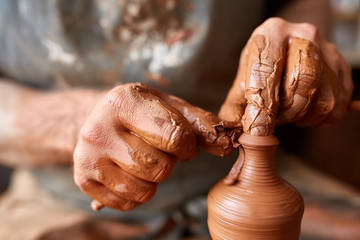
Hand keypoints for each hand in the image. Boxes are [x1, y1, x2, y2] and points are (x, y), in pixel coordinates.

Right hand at [73, 83, 237, 210]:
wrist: (96, 117)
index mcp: (123, 102)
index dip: (189, 145)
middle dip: (170, 162)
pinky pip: (127, 204)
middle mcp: (99, 129)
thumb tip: (227, 144)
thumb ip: (200, 123)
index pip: (174, 136)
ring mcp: (87, 157)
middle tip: (160, 150)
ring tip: (145, 160)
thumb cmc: (140, 112)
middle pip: (159, 167)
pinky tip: (131, 173)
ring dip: (154, 180)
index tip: (184, 142)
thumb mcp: (168, 106)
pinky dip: (138, 193)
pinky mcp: (83, 180)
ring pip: (144, 190)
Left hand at [219, 18, 352, 133]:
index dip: (262, 104)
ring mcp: (328, 51)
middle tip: (275, 119)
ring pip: (322, 98)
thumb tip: (230, 129)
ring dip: (302, 118)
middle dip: (286, 112)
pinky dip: (319, 119)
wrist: (290, 45)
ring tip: (288, 115)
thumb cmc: (263, 64)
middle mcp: (304, 35)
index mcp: (273, 33)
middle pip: (302, 82)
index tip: (257, 129)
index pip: (268, 70)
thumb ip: (235, 104)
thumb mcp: (244, 78)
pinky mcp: (342, 67)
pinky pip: (336, 105)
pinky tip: (305, 114)